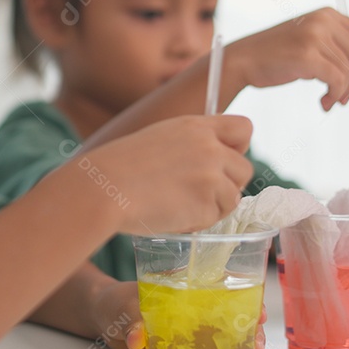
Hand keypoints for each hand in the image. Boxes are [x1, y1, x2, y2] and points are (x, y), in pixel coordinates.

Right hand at [76, 115, 253, 234]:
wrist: (104, 188)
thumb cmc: (120, 167)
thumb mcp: (159, 138)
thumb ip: (190, 144)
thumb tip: (211, 163)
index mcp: (196, 126)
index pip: (243, 127)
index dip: (239, 146)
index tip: (224, 159)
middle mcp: (209, 147)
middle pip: (244, 169)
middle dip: (227, 185)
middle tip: (198, 193)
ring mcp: (210, 175)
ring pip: (233, 197)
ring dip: (213, 206)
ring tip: (179, 204)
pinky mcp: (207, 203)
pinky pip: (216, 218)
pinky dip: (199, 221)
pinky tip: (173, 214)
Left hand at [90, 283, 267, 348]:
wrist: (103, 317)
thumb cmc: (115, 301)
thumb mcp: (122, 307)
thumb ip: (131, 321)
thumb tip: (137, 338)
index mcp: (183, 286)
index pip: (222, 284)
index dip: (245, 293)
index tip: (256, 308)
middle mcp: (193, 305)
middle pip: (232, 311)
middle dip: (251, 325)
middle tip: (258, 340)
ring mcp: (191, 327)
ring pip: (226, 333)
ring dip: (244, 344)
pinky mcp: (184, 348)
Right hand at [225, 7, 348, 110]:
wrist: (242, 60)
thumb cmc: (273, 55)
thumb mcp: (309, 39)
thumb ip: (333, 44)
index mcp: (327, 14)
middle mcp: (324, 20)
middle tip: (345, 97)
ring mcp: (315, 36)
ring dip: (344, 92)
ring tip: (330, 101)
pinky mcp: (307, 55)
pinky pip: (337, 80)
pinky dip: (334, 95)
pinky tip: (323, 102)